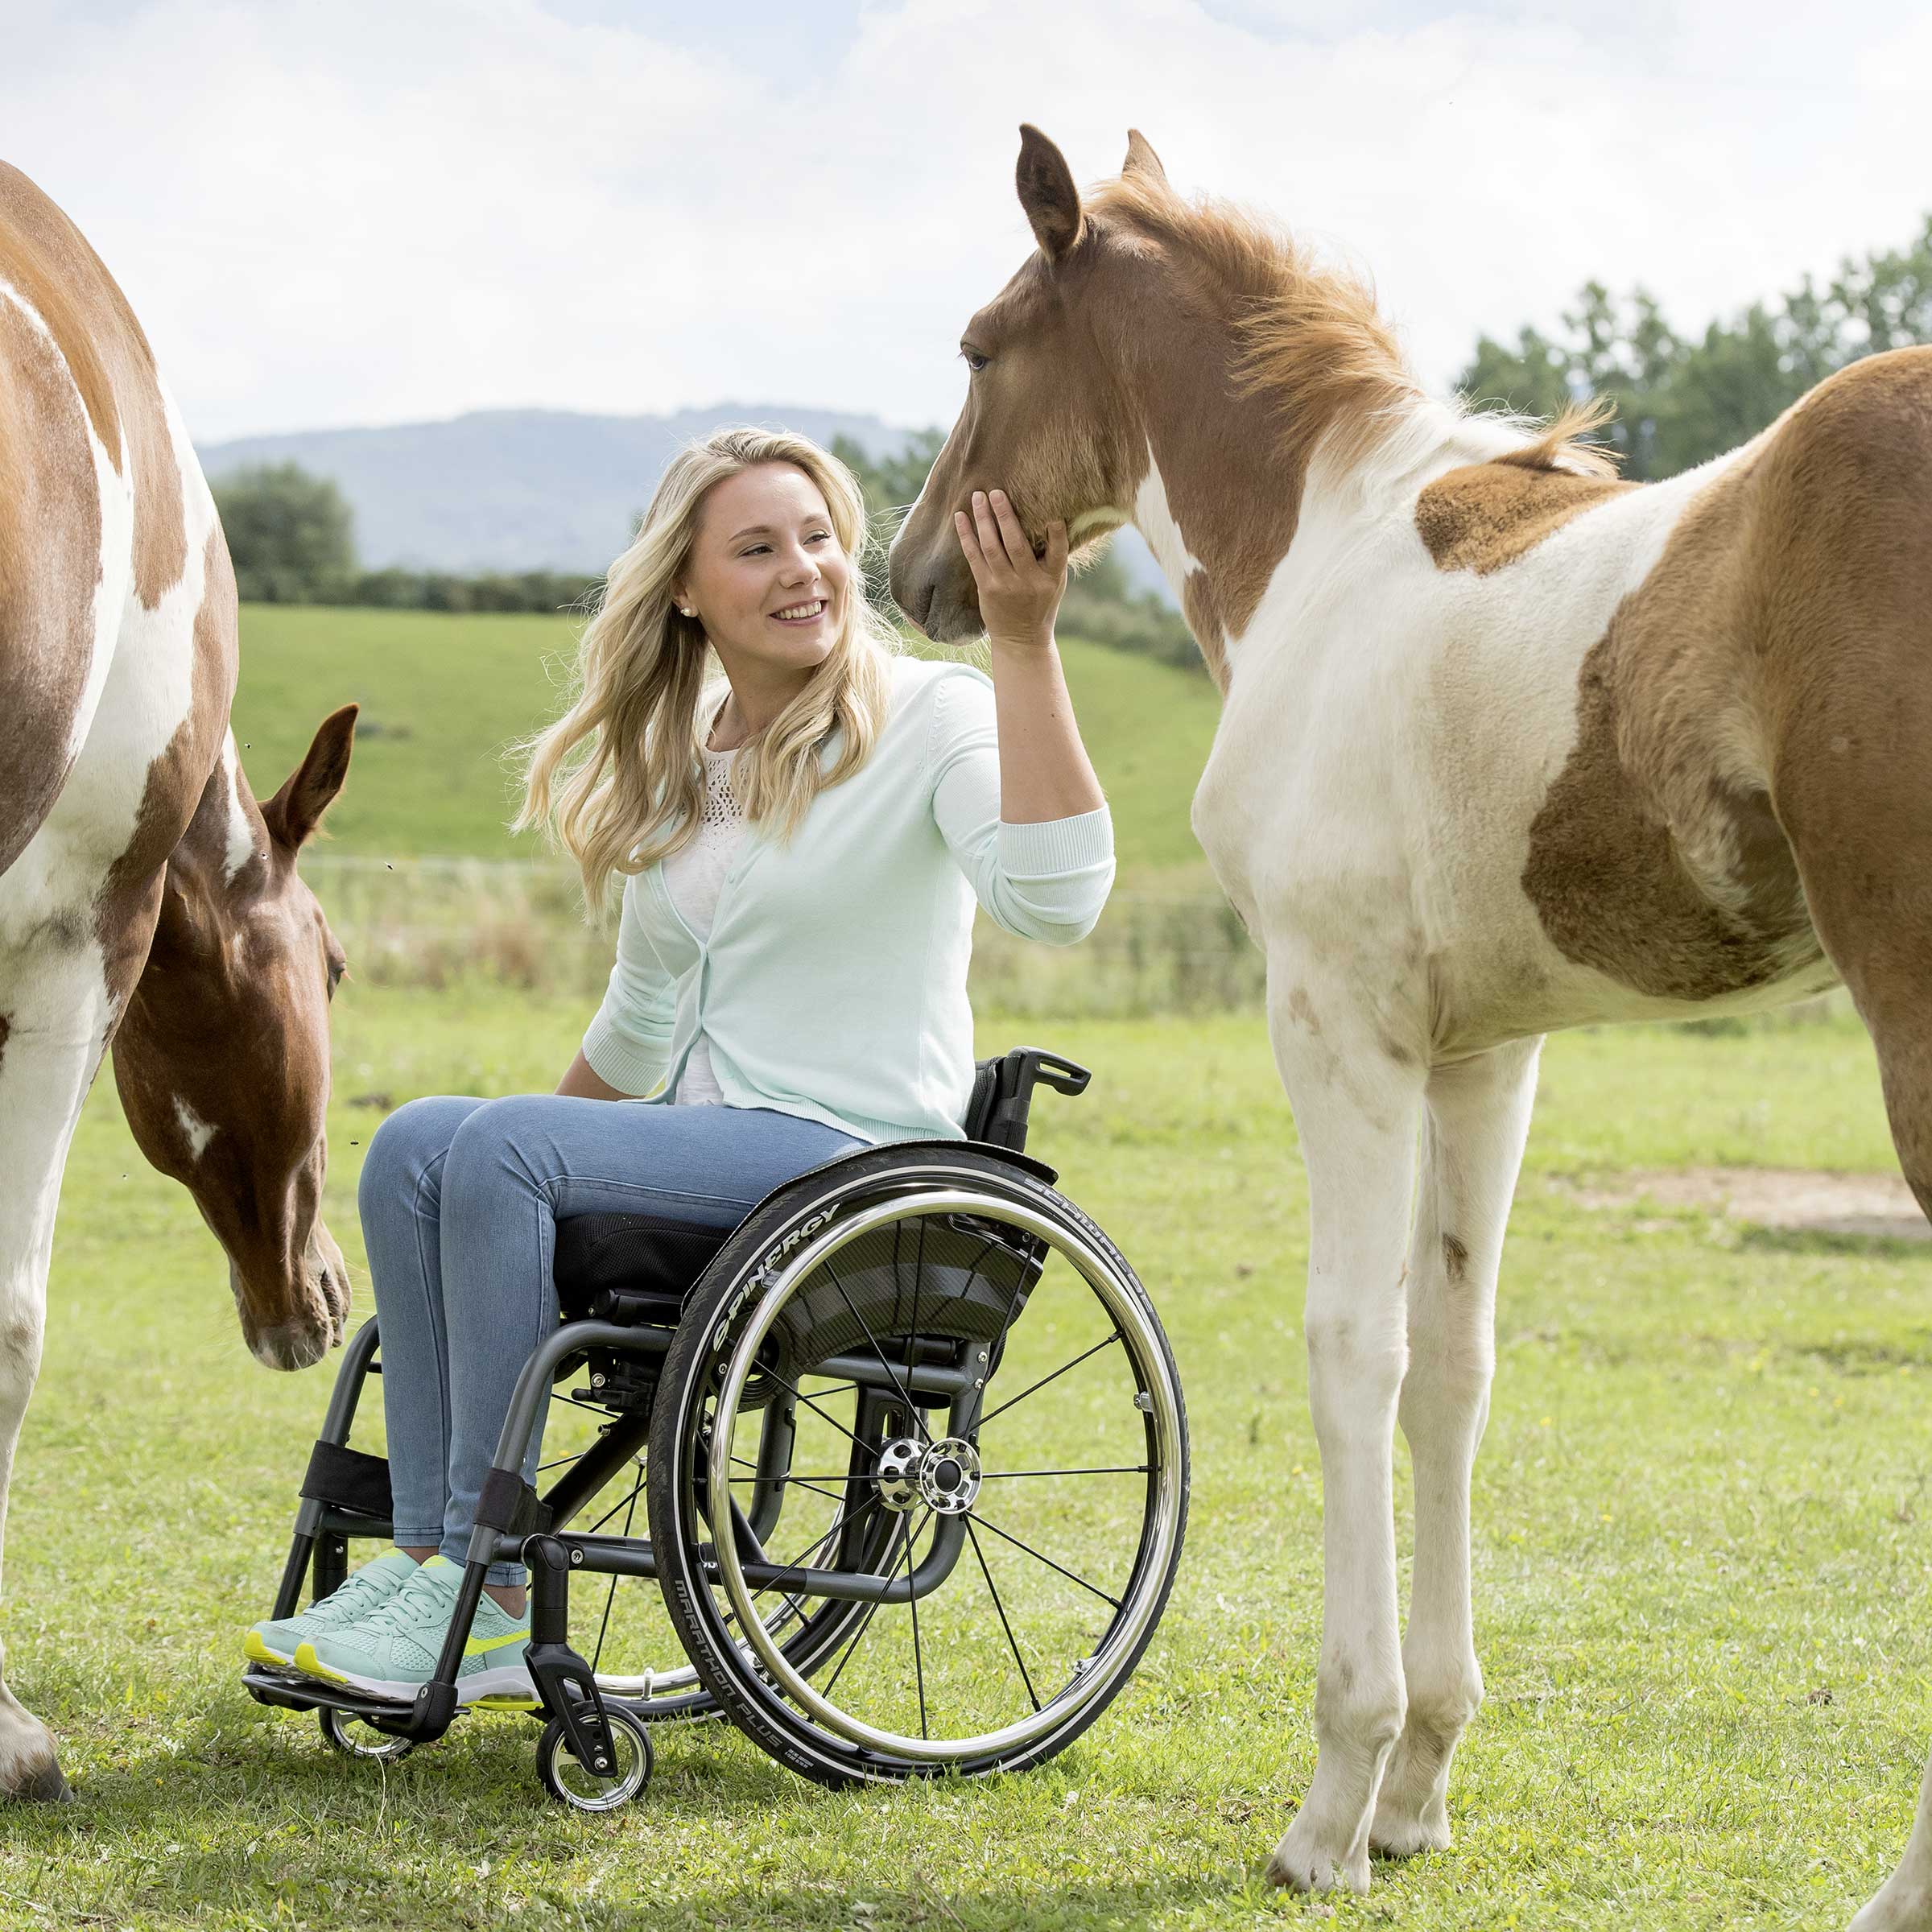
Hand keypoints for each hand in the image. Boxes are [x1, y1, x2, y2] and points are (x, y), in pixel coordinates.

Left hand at [953, 489, 1068, 647]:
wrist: (1021, 639)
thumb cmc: (1040, 604)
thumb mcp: (1055, 583)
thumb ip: (1053, 556)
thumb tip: (1048, 519)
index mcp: (1051, 578)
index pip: (1058, 552)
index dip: (1056, 533)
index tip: (1052, 515)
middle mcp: (1028, 581)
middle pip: (1016, 543)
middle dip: (1005, 515)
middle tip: (996, 492)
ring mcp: (1005, 585)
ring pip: (992, 546)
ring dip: (983, 519)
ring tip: (978, 497)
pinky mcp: (986, 588)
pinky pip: (974, 557)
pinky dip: (967, 535)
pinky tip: (961, 518)